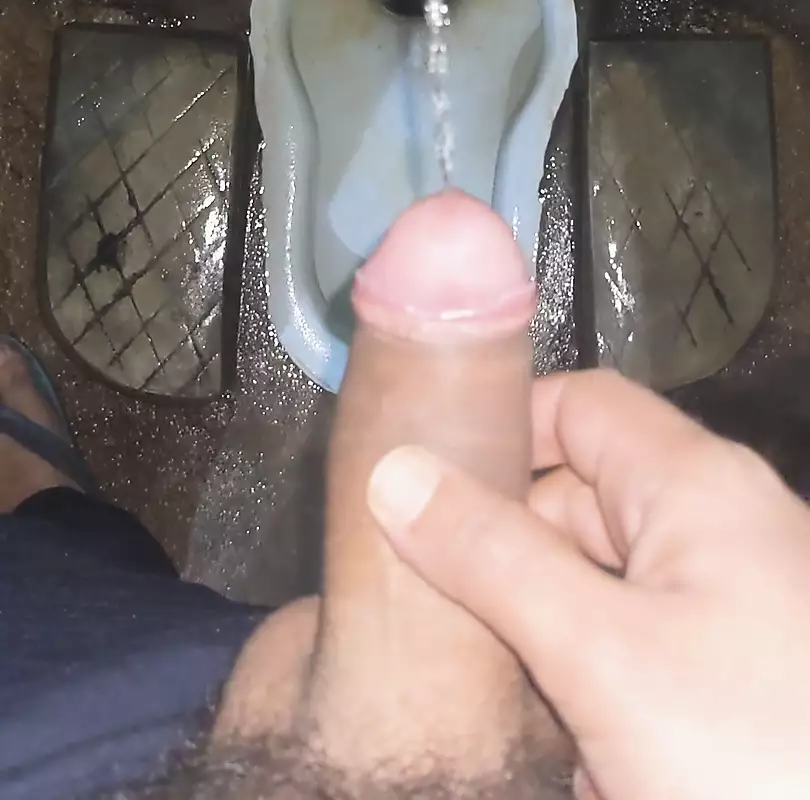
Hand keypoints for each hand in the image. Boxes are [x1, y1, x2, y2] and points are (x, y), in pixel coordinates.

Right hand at [367, 369, 809, 799]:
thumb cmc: (752, 749)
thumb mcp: (602, 653)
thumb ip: (494, 557)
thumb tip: (396, 474)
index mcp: (695, 484)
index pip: (576, 403)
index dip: (497, 429)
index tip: (414, 485)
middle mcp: (716, 527)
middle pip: (578, 498)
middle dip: (500, 546)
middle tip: (416, 600)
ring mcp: (727, 605)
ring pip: (598, 583)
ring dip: (535, 628)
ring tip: (469, 674)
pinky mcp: (730, 676)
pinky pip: (632, 650)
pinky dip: (583, 681)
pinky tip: (552, 738)